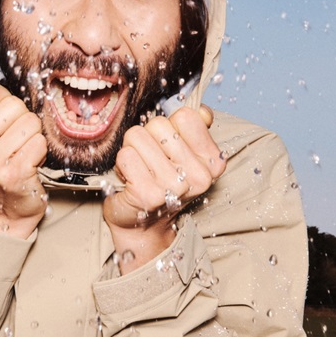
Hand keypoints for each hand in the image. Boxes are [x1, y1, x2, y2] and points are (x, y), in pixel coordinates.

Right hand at [0, 82, 47, 237]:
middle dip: (21, 119)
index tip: (2, 118)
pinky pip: (39, 142)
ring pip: (30, 122)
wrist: (1, 216)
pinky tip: (28, 165)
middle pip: (13, 104)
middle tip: (13, 141)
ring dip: (32, 137)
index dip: (2, 99)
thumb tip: (6, 82)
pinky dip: (40, 152)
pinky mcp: (13, 174)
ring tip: (20, 153)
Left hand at [103, 105, 225, 271]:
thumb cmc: (162, 183)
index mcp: (213, 162)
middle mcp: (199, 176)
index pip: (186, 116)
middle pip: (158, 125)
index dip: (169, 126)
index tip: (167, 148)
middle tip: (150, 161)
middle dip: (147, 138)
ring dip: (132, 151)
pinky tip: (130, 180)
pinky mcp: (149, 195)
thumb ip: (195, 128)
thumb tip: (202, 111)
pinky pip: (125, 156)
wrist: (142, 224)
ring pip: (137, 136)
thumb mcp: (185, 154)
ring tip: (140, 170)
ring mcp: (175, 187)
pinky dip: (122, 164)